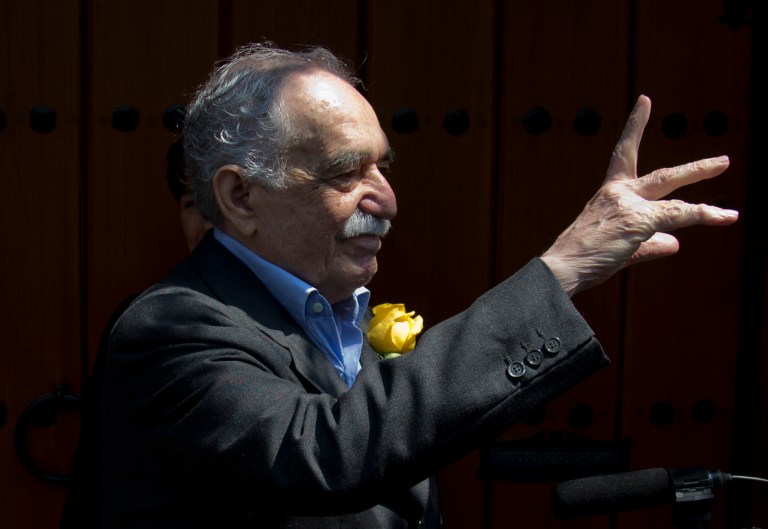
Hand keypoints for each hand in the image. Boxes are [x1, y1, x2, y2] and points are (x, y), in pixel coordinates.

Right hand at [540, 95, 738, 296]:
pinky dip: (705, 215)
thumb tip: (675, 243)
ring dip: (706, 210)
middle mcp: (619, 193)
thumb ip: (649, 244)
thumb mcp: (619, 247)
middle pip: (663, 177)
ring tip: (729, 214)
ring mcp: (630, 206)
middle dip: (694, 170)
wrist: (563, 266)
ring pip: (676, 203)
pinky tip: (724, 217)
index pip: (623, 154)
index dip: (635, 127)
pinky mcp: (640, 220)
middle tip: (723, 162)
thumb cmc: (583, 257)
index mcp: (609, 194)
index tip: (645, 101)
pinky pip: (680, 216)